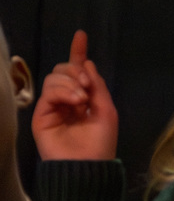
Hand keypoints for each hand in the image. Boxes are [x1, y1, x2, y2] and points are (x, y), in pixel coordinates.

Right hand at [31, 30, 117, 159]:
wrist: (87, 165)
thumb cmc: (101, 142)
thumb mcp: (106, 110)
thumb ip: (97, 86)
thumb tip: (86, 62)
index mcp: (84, 98)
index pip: (78, 71)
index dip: (78, 53)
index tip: (81, 35)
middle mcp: (67, 100)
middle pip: (63, 70)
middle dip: (76, 71)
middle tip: (86, 86)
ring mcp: (53, 107)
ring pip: (54, 78)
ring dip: (70, 83)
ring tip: (82, 100)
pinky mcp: (41, 114)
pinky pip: (49, 91)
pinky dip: (63, 92)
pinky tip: (74, 102)